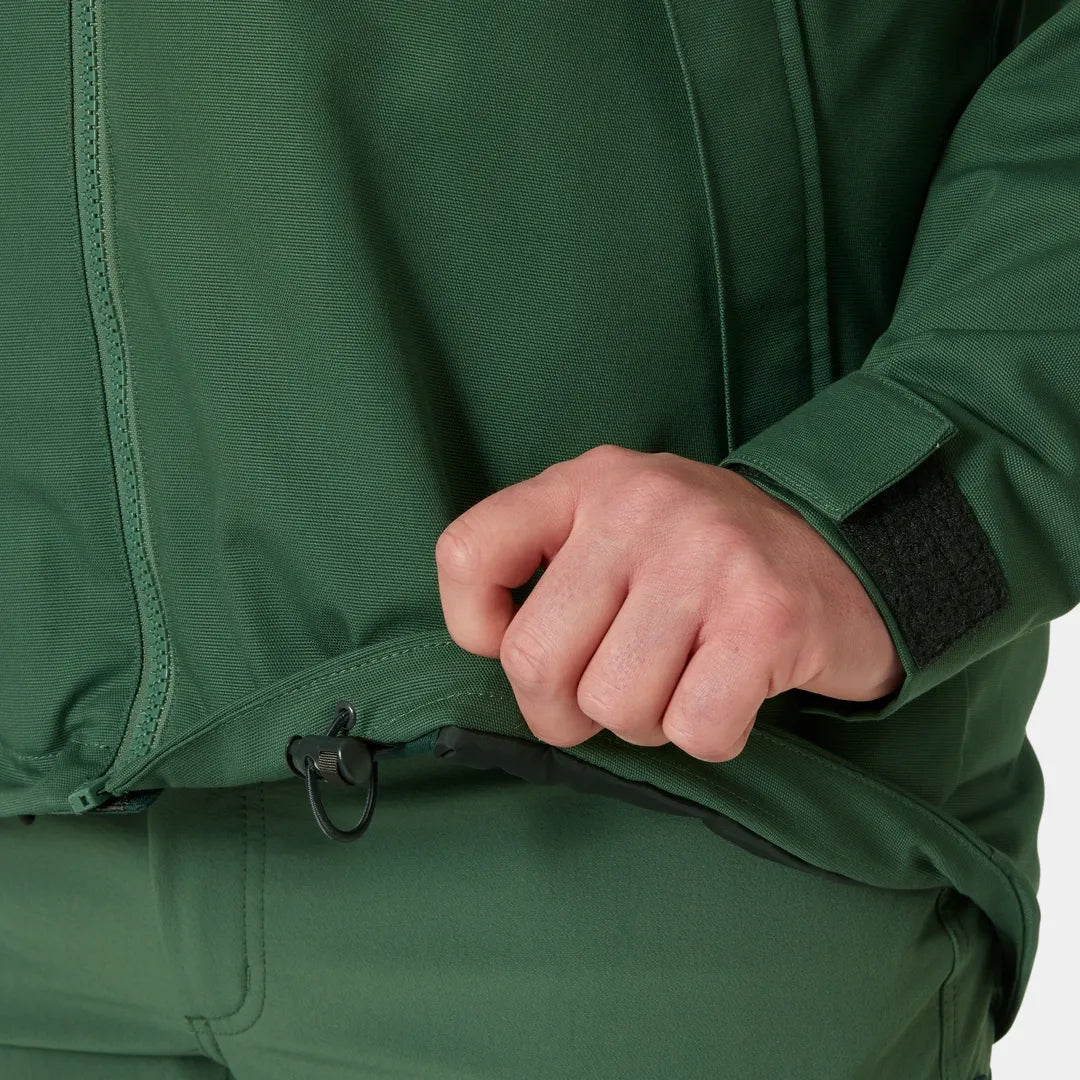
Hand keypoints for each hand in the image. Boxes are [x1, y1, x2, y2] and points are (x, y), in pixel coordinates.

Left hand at [434, 444, 902, 762]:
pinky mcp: (766, 617)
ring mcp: (705, 557)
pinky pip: (694, 730)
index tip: (512, 644)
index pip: (468, 555)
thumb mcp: (619, 529)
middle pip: (533, 661)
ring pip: (613, 705)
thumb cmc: (707, 563)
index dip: (476, 627)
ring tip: (684, 679)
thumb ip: (552, 570)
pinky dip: (708, 736)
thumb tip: (495, 654)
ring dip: (644, 723)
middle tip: (611, 693)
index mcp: (588, 482)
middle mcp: (641, 506)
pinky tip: (730, 692)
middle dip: (563, 711)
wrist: (846, 554)